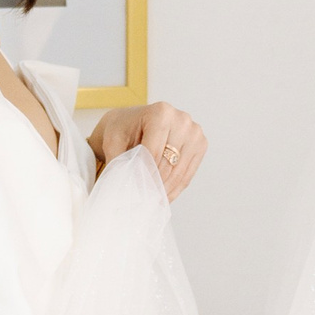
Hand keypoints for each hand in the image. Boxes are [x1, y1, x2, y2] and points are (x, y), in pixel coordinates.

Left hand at [91, 101, 206, 202]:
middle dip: (155, 185)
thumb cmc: (123, 130)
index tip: (136, 193)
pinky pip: (188, 173)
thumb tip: (128, 189)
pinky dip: (175, 188)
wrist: (134, 121)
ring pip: (180, 171)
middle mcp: (182, 119)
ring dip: (166, 190)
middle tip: (143, 201)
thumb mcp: (113, 142)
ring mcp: (194, 132)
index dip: (144, 175)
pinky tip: (163, 197)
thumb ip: (120, 162)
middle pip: (169, 163)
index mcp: (161, 112)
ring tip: (152, 202)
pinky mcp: (200, 144)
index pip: (154, 153)